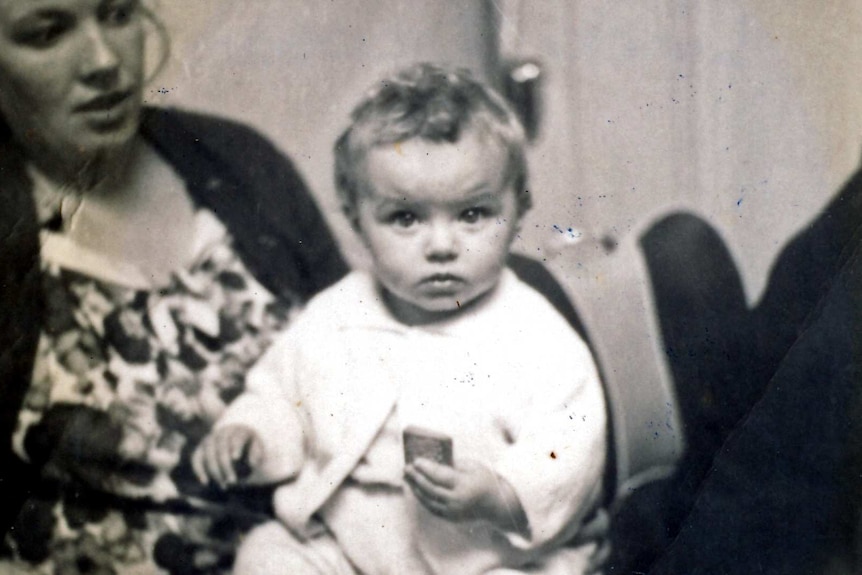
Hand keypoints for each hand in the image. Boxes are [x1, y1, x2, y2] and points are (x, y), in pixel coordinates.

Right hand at [191, 425, 262, 487]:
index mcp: (238, 430)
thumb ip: (256, 453)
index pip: (236, 437)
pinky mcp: (200, 448)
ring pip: (208, 453)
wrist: (236, 440)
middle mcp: (222, 433)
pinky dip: (199, 470)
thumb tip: (252, 463)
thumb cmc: (249, 446)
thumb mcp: (257, 448)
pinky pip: (196, 458)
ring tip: (224, 486)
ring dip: (214, 471)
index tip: (236, 458)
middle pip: (221, 447)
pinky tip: (205, 482)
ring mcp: (209, 439)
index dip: (235, 446)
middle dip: (225, 466)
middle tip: (233, 482)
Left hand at [404, 458, 527, 533]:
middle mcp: (458, 500)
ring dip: (415, 488)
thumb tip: (433, 460)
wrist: (497, 506)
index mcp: (465, 485)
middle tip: (406, 467)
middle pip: (431, 488)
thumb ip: (454, 464)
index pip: (440, 476)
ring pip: (428, 500)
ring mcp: (453, 512)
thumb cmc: (485, 481)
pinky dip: (422, 498)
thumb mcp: (473, 467)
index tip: (415, 460)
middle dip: (416, 477)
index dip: (426, 468)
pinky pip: (432, 508)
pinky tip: (416, 488)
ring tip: (407, 477)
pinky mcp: (451, 518)